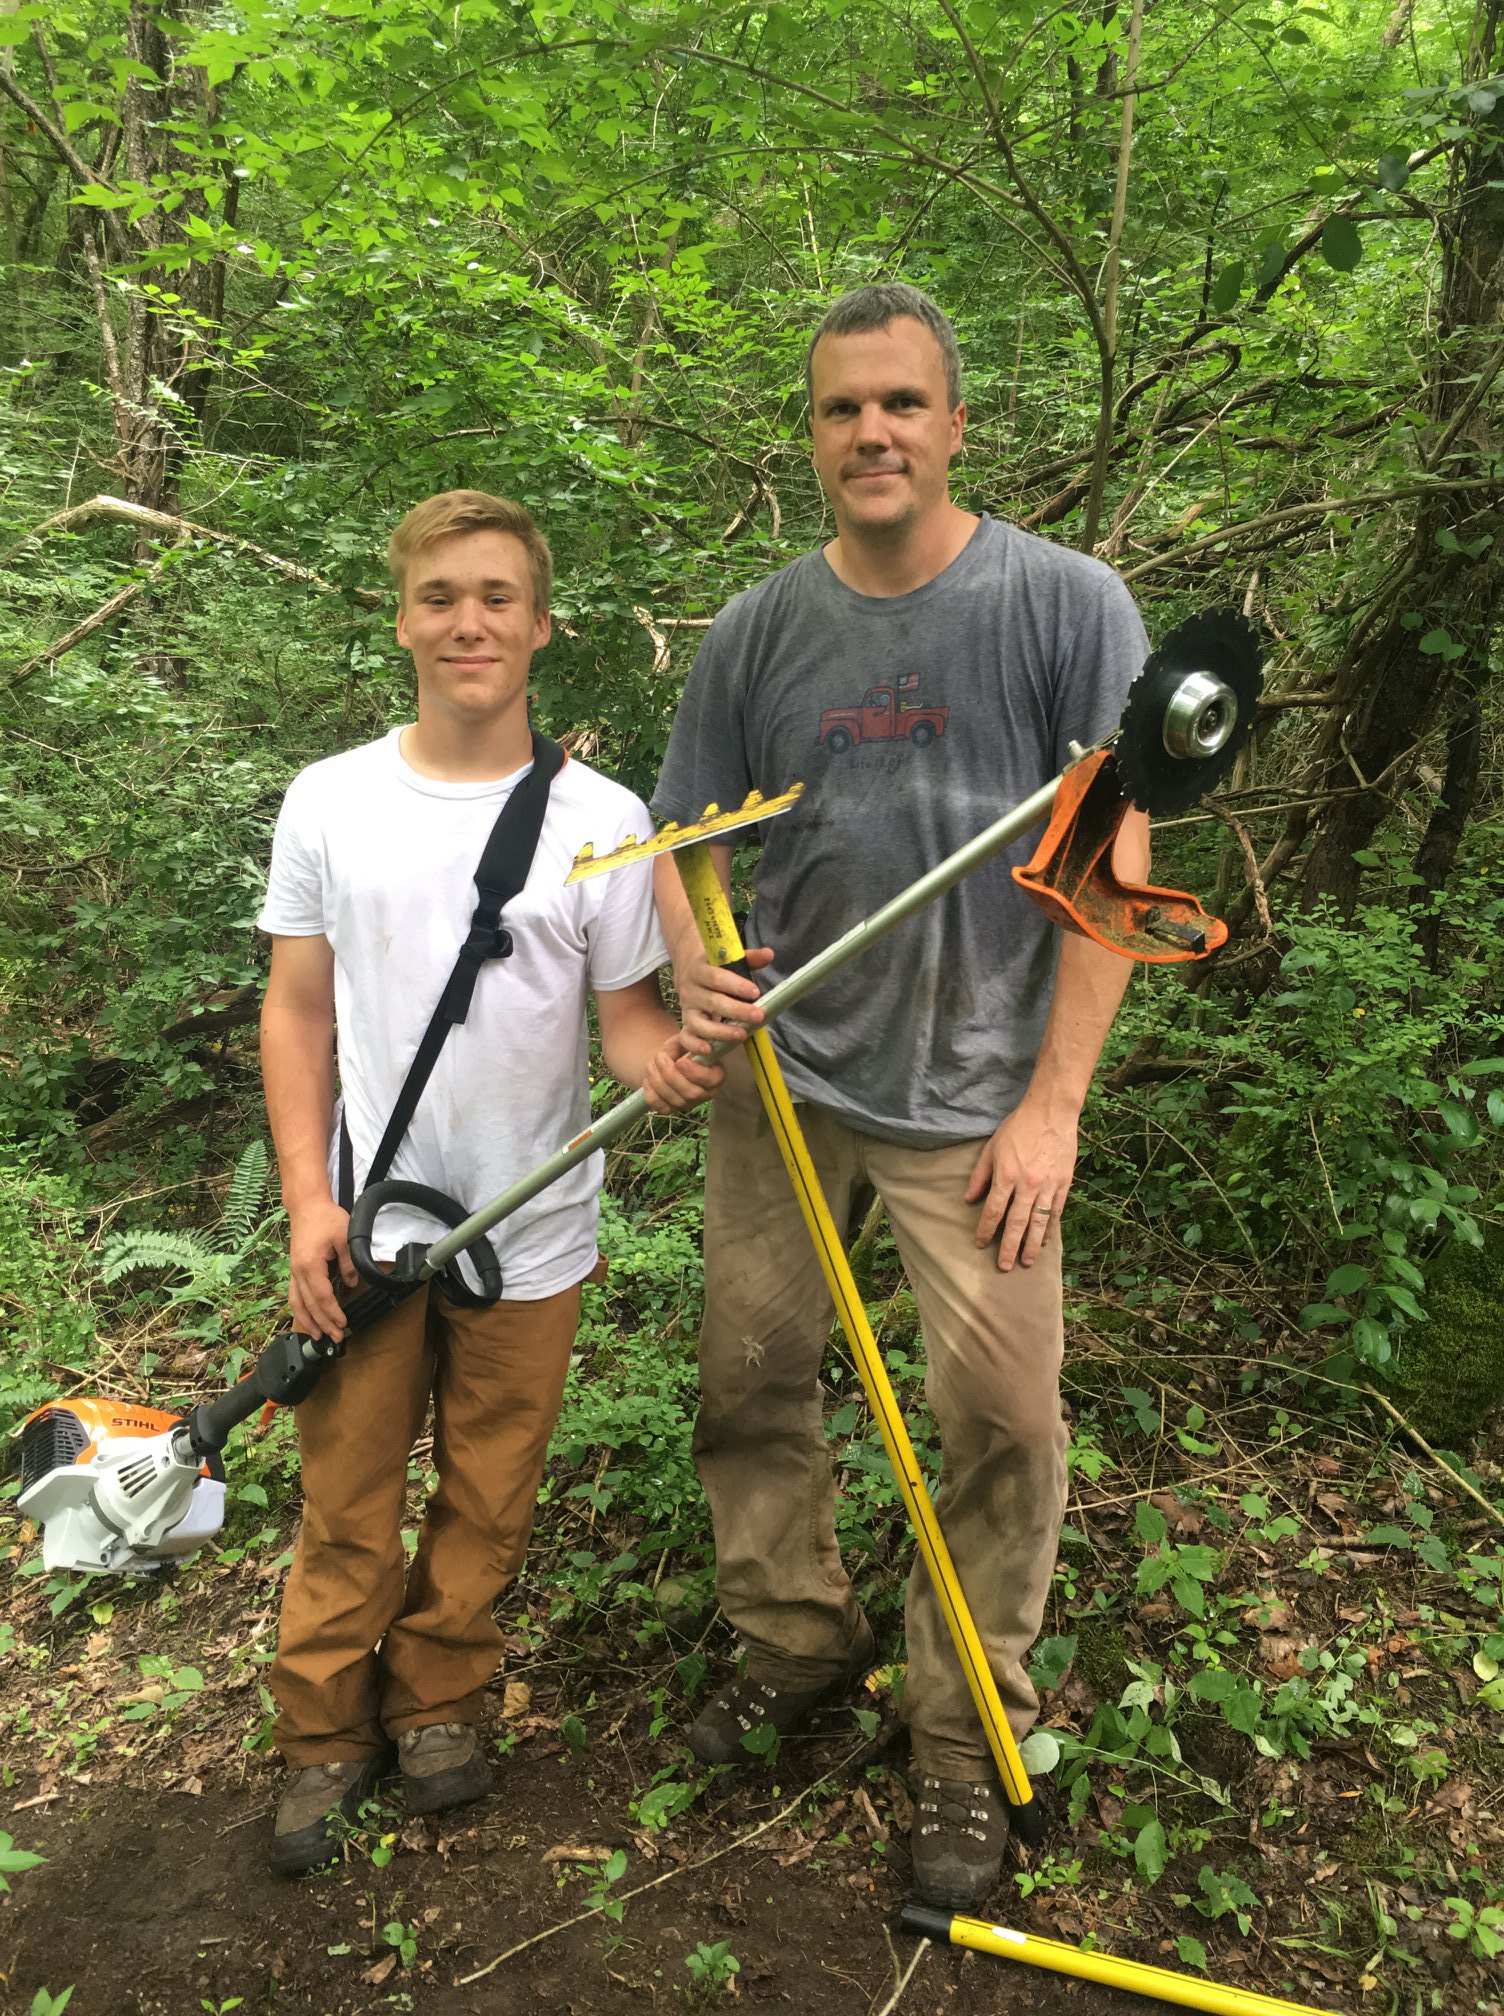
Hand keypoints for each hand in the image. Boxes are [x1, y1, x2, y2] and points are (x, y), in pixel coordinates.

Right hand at [286, 1195, 356, 1339]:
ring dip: (308, 1322)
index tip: (343, 1324)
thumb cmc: (326, 1219)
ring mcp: (293, 1272)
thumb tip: (352, 1283)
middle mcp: (298, 1272)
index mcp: (310, 1265)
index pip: (322, 1296)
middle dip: (323, 1324)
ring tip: (319, 1337)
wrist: (307, 1207)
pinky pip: (295, 1296)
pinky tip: (307, 1320)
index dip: (333, 1313)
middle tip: (337, 1338)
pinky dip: (300, 1311)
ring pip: (297, 1304)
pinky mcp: (294, 1271)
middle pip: (309, 1305)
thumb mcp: (345, 1236)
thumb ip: (349, 1262)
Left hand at [642, 1035, 725, 1113]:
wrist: (667, 1059)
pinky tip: (650, 1077)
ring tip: (652, 1063)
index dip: (694, 1072)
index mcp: (715, 1075)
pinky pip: (658, 1104)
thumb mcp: (686, 1040)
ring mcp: (687, 1104)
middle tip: (660, 1057)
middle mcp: (705, 1094)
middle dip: (671, 1074)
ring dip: (658, 1079)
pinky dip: (650, 1089)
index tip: (681, 1061)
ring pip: (674, 1100)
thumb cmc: (681, 1048)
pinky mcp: (670, 1109)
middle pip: (692, 1093)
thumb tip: (686, 1056)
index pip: (711, 1080)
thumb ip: (688, 1043)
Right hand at [674, 943, 773, 1055]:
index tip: (756, 993)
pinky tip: (710, 1050)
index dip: (736, 986)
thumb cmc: (715, 964)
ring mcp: (687, 1008)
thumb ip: (749, 957)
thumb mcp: (728, 957)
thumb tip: (768, 954)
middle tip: (758, 1016)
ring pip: (699, 1023)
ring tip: (742, 1035)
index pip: (717, 978)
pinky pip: (686, 1037)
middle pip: (713, 1002)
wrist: (687, 966)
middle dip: (737, 1011)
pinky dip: (695, 1045)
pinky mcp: (685, 1022)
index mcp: (700, 969)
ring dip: (720, 1032)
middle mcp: (691, 989)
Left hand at [964, 1094, 1078, 1271]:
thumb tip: (968, 1199)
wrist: (1051, 1112)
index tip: (980, 1243)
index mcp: (1006, 1175)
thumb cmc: (1018, 1127)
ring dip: (1031, 1245)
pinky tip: (1045, 1241)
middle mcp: (1027, 1185)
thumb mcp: (992, 1147)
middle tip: (1003, 1267)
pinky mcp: (1064, 1184)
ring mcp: (1048, 1186)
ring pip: (1039, 1223)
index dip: (985, 1229)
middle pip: (1016, 1223)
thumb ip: (980, 1175)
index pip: (993, 1210)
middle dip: (1008, 1247)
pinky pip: (1056, 1212)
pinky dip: (1050, 1229)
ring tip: (1026, 1262)